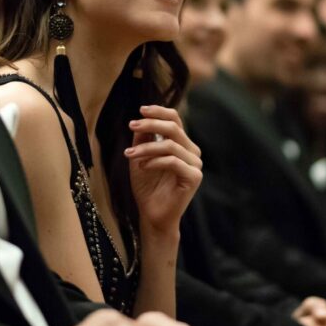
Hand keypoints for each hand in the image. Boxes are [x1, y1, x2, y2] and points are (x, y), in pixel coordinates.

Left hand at [125, 105, 202, 234]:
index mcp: (182, 144)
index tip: (140, 110)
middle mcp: (192, 152)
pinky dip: (155, 161)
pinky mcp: (194, 177)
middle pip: (174, 128)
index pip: (175, 120)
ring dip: (146, 148)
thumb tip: (142, 118)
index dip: (159, 112)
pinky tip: (141, 167)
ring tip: (130, 154)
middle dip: (151, 125)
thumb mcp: (141, 157)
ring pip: (170, 145)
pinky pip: (173, 161)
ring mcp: (195, 165)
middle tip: (132, 125)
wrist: (152, 215)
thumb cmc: (147, 187)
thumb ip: (143, 138)